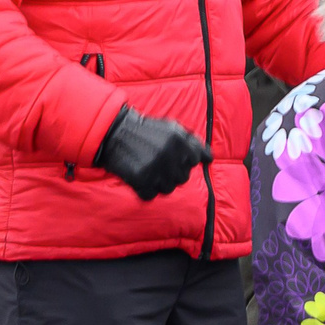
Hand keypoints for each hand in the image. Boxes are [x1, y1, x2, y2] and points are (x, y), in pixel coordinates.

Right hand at [94, 108, 210, 199]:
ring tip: (147, 167)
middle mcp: (169, 154)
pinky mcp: (141, 180)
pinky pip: (149, 195)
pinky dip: (143, 189)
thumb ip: (194, 143)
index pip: (195, 160)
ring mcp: (155, 168)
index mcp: (179, 140)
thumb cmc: (147, 132)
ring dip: (158, 182)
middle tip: (156, 160)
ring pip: (167, 189)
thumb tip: (209, 159)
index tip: (172, 154)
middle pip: (182, 178)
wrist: (115, 133)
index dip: (183, 158)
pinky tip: (138, 176)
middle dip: (171, 172)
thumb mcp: (173, 129)